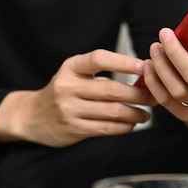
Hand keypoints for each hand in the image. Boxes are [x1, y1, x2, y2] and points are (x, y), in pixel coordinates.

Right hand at [0, 50, 156, 146]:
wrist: (33, 116)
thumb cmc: (64, 91)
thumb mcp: (76, 75)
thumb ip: (103, 74)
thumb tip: (143, 75)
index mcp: (71, 67)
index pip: (99, 59)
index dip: (124, 62)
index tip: (145, 66)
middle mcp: (68, 86)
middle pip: (112, 89)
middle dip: (139, 94)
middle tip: (155, 96)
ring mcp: (69, 109)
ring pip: (113, 111)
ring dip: (136, 113)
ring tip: (147, 113)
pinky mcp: (73, 129)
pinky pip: (107, 128)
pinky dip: (125, 126)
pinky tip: (132, 124)